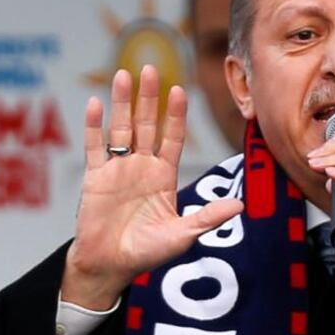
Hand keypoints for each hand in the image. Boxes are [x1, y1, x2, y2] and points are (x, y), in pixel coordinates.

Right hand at [62, 66, 243, 309]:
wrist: (110, 266)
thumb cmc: (147, 253)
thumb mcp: (183, 235)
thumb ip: (208, 218)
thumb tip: (240, 206)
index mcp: (163, 176)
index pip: (171, 137)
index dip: (175, 115)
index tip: (179, 91)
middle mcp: (141, 167)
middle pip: (145, 124)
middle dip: (148, 97)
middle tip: (150, 68)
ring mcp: (117, 170)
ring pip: (119, 129)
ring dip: (121, 103)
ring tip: (123, 75)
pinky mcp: (95, 178)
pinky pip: (94, 147)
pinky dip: (93, 126)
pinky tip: (95, 104)